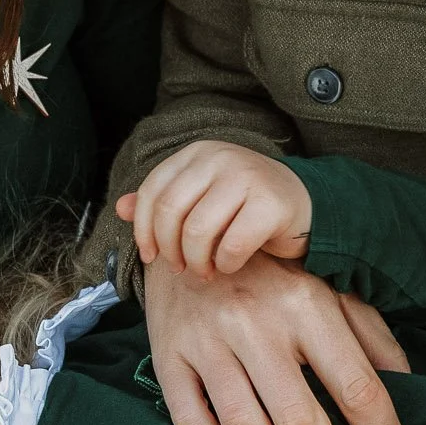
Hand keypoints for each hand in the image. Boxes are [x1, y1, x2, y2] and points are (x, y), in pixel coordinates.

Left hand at [116, 140, 311, 278]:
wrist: (305, 206)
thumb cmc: (246, 206)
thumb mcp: (201, 198)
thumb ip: (162, 201)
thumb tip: (120, 208)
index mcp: (197, 153)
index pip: (152, 192)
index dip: (144, 230)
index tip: (151, 256)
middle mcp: (220, 157)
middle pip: (170, 212)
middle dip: (170, 250)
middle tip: (181, 268)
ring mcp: (247, 177)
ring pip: (197, 231)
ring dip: (197, 262)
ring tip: (205, 270)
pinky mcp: (270, 203)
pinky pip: (232, 245)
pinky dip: (225, 264)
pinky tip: (230, 264)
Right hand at [143, 252, 411, 424]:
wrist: (190, 230)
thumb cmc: (275, 272)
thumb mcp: (331, 289)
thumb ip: (372, 336)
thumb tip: (409, 389)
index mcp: (307, 304)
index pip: (357, 389)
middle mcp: (255, 323)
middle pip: (301, 422)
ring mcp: (207, 343)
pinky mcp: (168, 358)